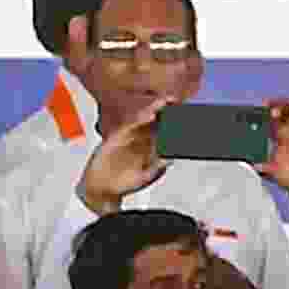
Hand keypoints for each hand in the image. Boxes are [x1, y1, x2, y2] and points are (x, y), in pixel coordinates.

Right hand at [77, 98, 171, 215]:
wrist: (101, 187)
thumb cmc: (125, 183)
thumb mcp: (146, 176)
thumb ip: (158, 167)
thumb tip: (172, 158)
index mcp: (153, 148)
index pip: (167, 132)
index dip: (176, 122)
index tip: (187, 115)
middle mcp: (142, 140)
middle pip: (156, 121)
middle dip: (166, 111)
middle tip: (177, 101)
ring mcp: (130, 136)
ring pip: (144, 120)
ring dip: (154, 109)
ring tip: (165, 102)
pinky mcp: (118, 136)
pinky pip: (130, 125)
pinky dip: (139, 119)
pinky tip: (149, 115)